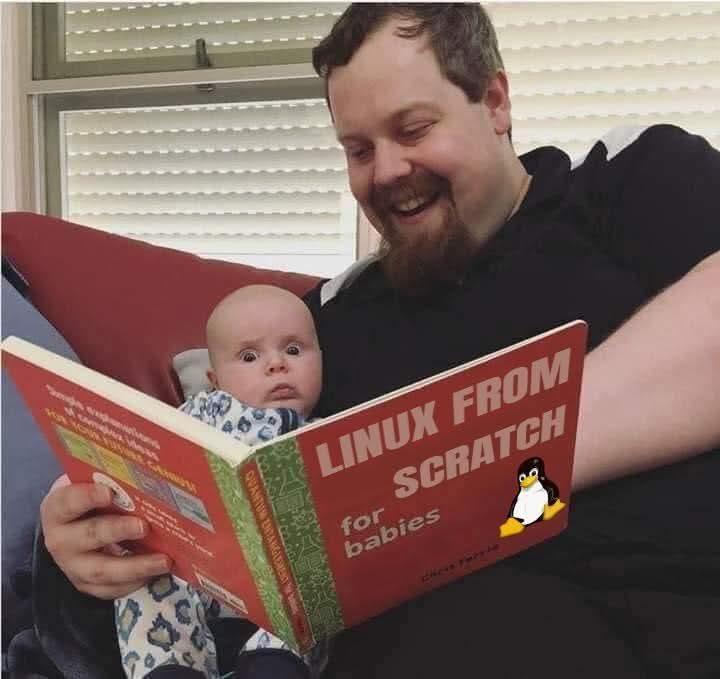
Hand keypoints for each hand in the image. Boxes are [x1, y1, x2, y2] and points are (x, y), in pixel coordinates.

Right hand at [40, 475, 170, 598]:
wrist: (77, 526)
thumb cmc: (92, 498)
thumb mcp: (94, 483)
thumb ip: (111, 477)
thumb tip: (148, 458)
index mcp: (57, 508)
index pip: (68, 501)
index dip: (87, 497)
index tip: (109, 492)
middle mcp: (60, 540)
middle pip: (88, 537)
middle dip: (117, 532)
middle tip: (144, 526)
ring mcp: (72, 566)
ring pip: (102, 570)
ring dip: (135, 566)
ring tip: (163, 560)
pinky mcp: (87, 585)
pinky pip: (111, 589)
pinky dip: (135, 582)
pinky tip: (157, 572)